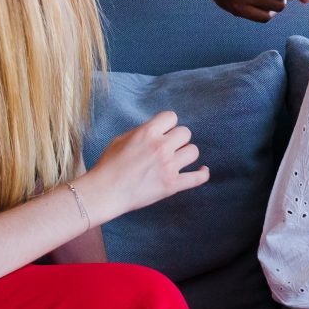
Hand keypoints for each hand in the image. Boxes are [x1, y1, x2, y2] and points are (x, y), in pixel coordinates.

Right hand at [80, 110, 208, 217]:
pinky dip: (202, 174)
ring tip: (178, 159)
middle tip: (169, 148)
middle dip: (178, 139)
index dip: (168, 124)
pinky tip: (202, 170)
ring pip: (193, 151)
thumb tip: (156, 131)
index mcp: (148, 133)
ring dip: (186, 154)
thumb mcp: (121, 139)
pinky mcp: (173, 185)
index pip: (172, 117)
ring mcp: (169, 166)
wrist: (105, 192)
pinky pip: (197, 178)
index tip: (163, 132)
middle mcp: (161, 147)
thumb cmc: (108, 166)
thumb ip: (142, 132)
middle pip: (185, 133)